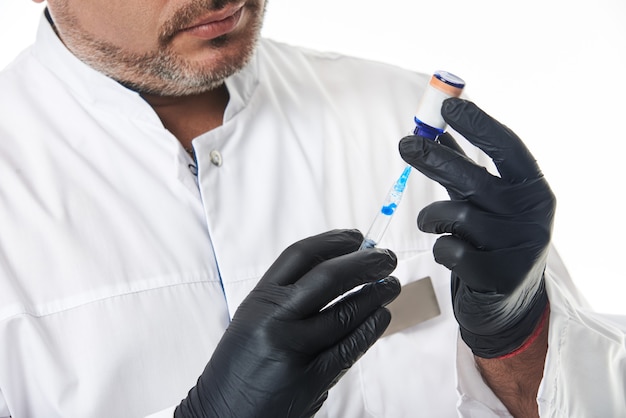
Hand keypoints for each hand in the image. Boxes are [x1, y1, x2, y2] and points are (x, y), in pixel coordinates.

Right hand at [176, 229, 399, 416]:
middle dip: (365, 262)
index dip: (333, 241)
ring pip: (347, 312)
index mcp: (259, 299)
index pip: (300, 255)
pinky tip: (381, 316)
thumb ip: (287, 298)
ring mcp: (294, 349)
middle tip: (387, 258)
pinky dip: (371, 327)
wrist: (222, 413)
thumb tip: (339, 269)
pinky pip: (351, 346)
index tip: (356, 237)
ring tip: (390, 285)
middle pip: (329, 277)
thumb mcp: (253, 320)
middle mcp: (275, 319)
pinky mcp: (311, 379)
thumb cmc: (241, 365)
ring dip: (376, 294)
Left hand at [399, 98, 553, 357]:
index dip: (479, 125)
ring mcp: (520, 248)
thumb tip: (436, 129)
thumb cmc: (492, 242)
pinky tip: (448, 252)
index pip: (508, 148)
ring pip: (458, 216)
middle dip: (435, 159)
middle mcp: (533, 216)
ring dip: (433, 217)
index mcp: (533, 190)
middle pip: (476, 178)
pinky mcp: (501, 278)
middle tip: (405, 145)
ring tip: (430, 223)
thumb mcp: (485, 202)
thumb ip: (466, 168)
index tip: (449, 105)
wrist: (509, 305)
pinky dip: (441, 248)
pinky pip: (452, 251)